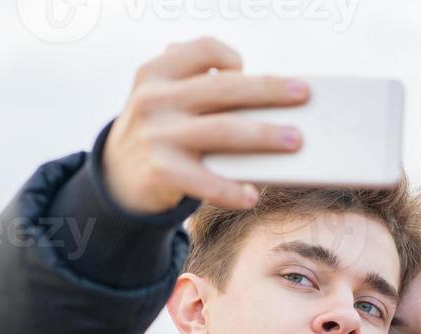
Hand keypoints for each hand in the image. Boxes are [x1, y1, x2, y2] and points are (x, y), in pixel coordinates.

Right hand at [102, 37, 308, 212]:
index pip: (203, 50)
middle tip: (303, 94)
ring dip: (264, 135)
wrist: (117, 177)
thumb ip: (195, 82)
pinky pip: (205, 181)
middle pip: (224, 89)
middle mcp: (155, 100)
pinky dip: (230, 190)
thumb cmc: (159, 131)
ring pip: (222, 131)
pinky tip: (251, 196)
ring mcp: (157, 136)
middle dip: (269, 90)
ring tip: (295, 141)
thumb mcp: (163, 96)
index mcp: (157, 72)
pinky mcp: (161, 172)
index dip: (230, 57)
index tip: (247, 70)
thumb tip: (264, 88)